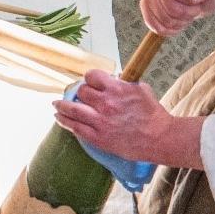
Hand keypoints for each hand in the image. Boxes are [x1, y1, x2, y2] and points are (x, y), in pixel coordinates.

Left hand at [52, 70, 204, 167]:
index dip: (90, 78)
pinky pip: (75, 127)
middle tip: (81, 95)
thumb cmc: (153, 113)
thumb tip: (114, 80)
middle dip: (81, 92)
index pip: (92, 76)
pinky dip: (64, 121)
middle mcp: (105, 103)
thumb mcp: (142, 89)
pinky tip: (59, 118)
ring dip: (62, 105)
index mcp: (117, 89)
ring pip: (72, 109)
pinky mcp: (97, 137)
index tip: (90, 81)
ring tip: (56, 104)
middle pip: (81, 91)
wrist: (158, 137)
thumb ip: (124, 84)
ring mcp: (100, 121)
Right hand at [140, 0, 214, 35]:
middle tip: (195, 9)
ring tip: (187, 14)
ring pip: (161, 18)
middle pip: (170, 7)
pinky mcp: (145, 3)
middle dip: (187, 14)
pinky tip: (177, 24)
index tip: (199, 0)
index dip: (192, 3)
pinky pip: (152, 24)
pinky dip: (167, 29)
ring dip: (179, 23)